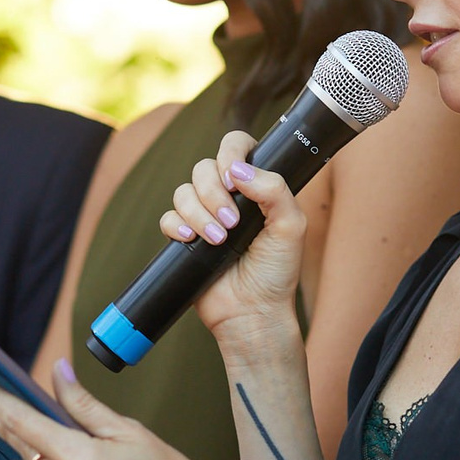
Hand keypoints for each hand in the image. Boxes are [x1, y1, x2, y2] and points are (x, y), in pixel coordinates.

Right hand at [158, 131, 307, 348]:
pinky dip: (178, 227)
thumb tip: (239, 171)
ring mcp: (204, 217)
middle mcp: (228, 197)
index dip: (230, 153)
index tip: (234, 177)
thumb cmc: (277, 272)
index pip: (236, 147)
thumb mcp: (291, 226)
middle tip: (232, 222)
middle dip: (213, 193)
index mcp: (255, 188)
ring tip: (219, 240)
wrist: (254, 312)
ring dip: (199, 214)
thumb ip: (275, 190)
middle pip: (203, 167)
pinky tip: (192, 242)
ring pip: (183, 191)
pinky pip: (168, 218)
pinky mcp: (185, 238)